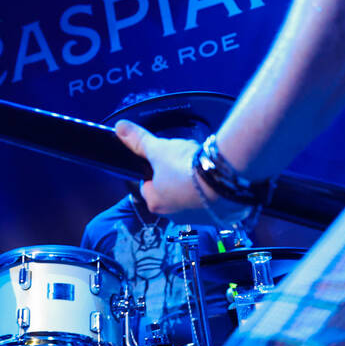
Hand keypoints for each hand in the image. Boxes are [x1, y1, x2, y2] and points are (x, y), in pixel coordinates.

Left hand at [116, 120, 248, 225]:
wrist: (224, 179)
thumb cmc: (188, 169)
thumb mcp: (159, 149)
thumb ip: (139, 141)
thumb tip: (120, 129)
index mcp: (155, 202)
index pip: (147, 185)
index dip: (154, 169)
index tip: (163, 160)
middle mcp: (175, 215)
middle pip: (170, 191)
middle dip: (176, 176)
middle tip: (184, 161)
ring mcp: (198, 217)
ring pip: (192, 197)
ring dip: (196, 184)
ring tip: (202, 167)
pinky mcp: (219, 216)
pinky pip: (214, 202)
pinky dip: (215, 191)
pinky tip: (216, 177)